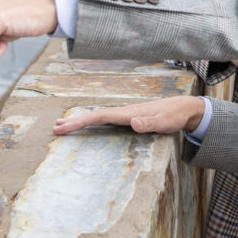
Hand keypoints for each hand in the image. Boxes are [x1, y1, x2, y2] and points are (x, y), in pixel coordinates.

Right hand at [53, 96, 205, 134]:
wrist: (183, 108)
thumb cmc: (174, 116)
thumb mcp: (165, 122)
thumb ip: (149, 123)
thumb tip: (132, 123)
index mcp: (128, 114)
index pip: (100, 117)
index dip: (81, 121)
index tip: (65, 127)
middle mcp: (124, 112)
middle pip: (94, 116)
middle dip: (74, 122)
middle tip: (55, 128)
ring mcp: (125, 115)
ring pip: (98, 117)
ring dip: (80, 121)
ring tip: (63, 126)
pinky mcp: (128, 118)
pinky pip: (105, 120)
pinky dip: (91, 122)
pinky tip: (86, 126)